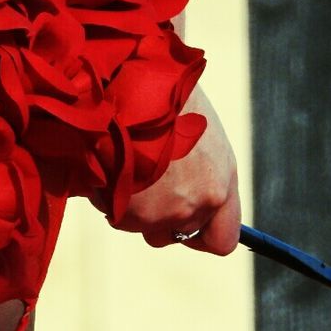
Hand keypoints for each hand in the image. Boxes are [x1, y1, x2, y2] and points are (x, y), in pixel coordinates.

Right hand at [112, 84, 240, 254]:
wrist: (135, 90)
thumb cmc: (165, 99)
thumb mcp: (196, 135)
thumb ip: (199, 172)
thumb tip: (186, 195)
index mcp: (222, 183)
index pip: (222, 240)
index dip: (200, 236)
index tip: (185, 227)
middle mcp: (200, 203)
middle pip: (175, 233)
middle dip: (157, 217)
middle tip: (142, 185)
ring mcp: (166, 212)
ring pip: (141, 225)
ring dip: (130, 205)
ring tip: (124, 164)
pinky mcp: (133, 213)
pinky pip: (114, 213)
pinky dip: (108, 195)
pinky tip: (109, 163)